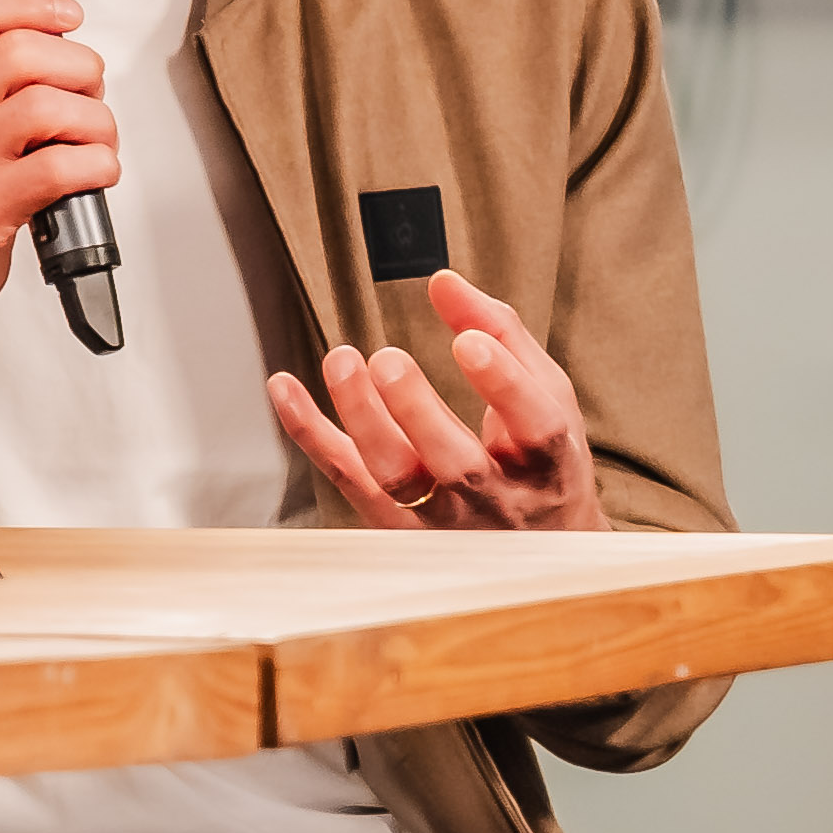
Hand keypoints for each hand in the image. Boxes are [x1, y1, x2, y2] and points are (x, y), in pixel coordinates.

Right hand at [0, 0, 117, 353]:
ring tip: (94, 143)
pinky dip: (99, 166)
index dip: (27, 1)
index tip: (66, 16)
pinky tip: (93, 175)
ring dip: (98, 123)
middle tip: (88, 96)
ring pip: (50, 107)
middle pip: (22, 51)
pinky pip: (63, 168)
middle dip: (81, 67)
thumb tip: (67, 47)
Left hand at [266, 276, 605, 533]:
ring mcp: (442, 521)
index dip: (503, 384)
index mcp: (548, 463)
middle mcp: (497, 499)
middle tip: (389, 359)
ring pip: (395, 479)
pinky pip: (345, 478)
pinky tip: (284, 387)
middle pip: (457, 465)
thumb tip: (444, 281)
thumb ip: (501, 334)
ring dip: (361, 418)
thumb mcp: (547, 398)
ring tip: (343, 360)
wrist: (536, 551)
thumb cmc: (539, 460)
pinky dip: (310, 433)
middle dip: (419, 410)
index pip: (536, 428)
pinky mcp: (393, 525)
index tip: (468, 341)